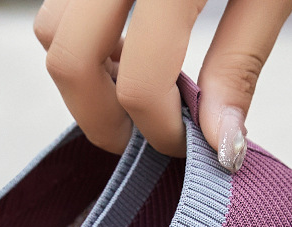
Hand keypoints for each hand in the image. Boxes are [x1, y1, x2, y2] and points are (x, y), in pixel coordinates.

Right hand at [34, 0, 291, 171]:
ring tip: (135, 85)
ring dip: (85, 76)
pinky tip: (125, 42)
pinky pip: (57, 1)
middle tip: (140, 135)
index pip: (140, 79)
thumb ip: (241, 62)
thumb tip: (220, 146)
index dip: (157, 130)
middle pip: (68, 60)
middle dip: (100, 118)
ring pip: (50, 30)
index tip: (182, 147)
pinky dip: (81, 36)